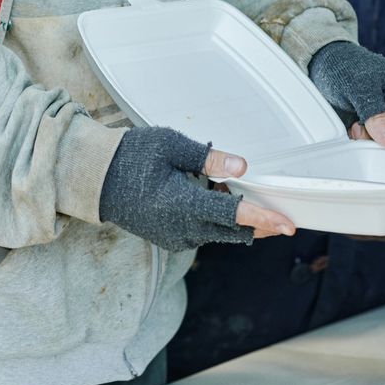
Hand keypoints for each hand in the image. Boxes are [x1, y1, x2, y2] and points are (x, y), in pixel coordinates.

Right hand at [99, 126, 295, 251]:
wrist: (96, 179)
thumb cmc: (131, 156)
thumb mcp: (171, 146)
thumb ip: (207, 158)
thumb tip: (241, 167)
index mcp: (182, 206)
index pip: (234, 215)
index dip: (264, 218)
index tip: (289, 224)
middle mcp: (182, 229)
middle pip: (234, 232)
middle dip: (259, 222)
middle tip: (278, 207)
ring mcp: (176, 238)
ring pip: (220, 232)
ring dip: (235, 217)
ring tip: (234, 187)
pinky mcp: (171, 238)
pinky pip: (204, 231)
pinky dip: (216, 217)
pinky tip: (214, 193)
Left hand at [309, 41, 384, 147]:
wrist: (324, 62)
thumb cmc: (345, 66)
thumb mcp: (359, 89)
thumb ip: (376, 114)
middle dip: (380, 140)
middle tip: (361, 128)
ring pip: (384, 144)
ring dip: (367, 140)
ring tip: (354, 124)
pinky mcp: (371, 124)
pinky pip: (369, 142)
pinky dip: (359, 139)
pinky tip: (351, 126)